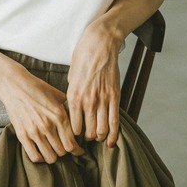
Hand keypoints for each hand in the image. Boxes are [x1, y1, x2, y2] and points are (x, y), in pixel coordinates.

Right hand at [0, 65, 84, 163]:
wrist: (14, 85)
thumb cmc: (36, 88)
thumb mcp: (56, 94)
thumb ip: (68, 106)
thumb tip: (77, 115)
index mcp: (59, 115)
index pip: (72, 143)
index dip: (77, 150)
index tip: (78, 151)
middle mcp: (48, 125)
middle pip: (62, 152)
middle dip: (65, 151)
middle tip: (63, 147)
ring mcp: (34, 131)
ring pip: (50, 157)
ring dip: (53, 155)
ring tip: (53, 150)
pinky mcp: (22, 135)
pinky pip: (34, 156)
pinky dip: (40, 158)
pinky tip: (41, 152)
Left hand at [66, 19, 122, 146]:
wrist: (99, 44)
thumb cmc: (83, 57)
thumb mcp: (71, 76)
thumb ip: (73, 93)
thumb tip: (74, 107)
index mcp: (73, 96)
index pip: (73, 127)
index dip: (74, 134)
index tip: (75, 135)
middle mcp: (87, 101)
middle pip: (88, 132)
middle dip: (87, 138)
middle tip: (87, 136)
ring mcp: (102, 100)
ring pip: (102, 130)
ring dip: (99, 136)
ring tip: (98, 135)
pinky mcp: (115, 96)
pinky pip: (115, 122)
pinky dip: (114, 135)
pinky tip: (111, 142)